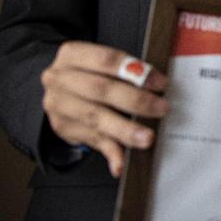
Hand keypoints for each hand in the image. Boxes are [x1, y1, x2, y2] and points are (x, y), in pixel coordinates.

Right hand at [41, 41, 169, 176]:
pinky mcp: (64, 128)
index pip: (106, 60)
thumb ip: (126, 71)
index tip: (160, 83)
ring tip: (147, 137)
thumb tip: (158, 83)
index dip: (136, 71)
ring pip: (96, 118)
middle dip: (135, 100)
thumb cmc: (90, 73)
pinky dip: (110, 153)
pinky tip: (120, 165)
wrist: (60, 90)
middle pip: (101, 89)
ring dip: (124, 130)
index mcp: (72, 55)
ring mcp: (59, 105)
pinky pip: (92, 141)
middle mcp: (60, 79)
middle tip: (161, 108)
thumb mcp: (100, 64)